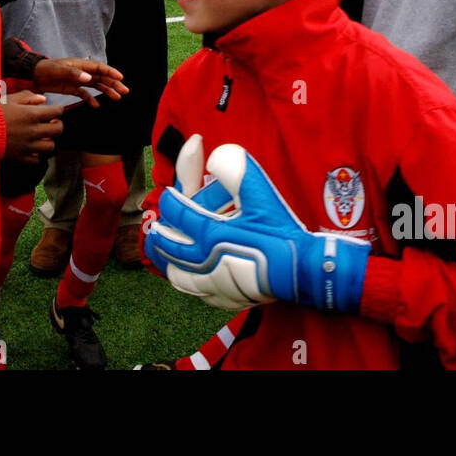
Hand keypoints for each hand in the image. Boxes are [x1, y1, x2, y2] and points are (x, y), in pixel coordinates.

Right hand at [0, 90, 64, 159]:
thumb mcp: (9, 100)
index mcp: (31, 115)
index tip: (56, 110)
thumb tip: (43, 99)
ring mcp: (28, 146)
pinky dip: (37, 154)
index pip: (56, 112)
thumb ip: (28, 97)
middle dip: (58, 125)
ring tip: (43, 137)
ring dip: (49, 141)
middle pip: (58, 130)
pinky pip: (37, 159)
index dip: (58, 110)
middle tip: (52, 123)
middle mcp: (33, 131)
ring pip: (50, 147)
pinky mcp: (21, 157)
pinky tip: (32, 148)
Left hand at [32, 57, 127, 107]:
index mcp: (80, 64)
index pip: (99, 67)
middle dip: (114, 83)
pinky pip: (85, 94)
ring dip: (107, 91)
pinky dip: (91, 99)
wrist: (33, 75)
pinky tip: (96, 105)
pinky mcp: (72, 88)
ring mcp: (77, 80)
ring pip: (96, 85)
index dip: (111, 72)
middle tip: (124, 91)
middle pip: (101, 77)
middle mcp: (81, 72)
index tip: (120, 78)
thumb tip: (88, 78)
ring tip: (117, 97)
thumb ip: (73, 73)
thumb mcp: (58, 70)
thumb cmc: (45, 69)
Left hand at [145, 139, 369, 312]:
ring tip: (165, 253)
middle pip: (170, 249)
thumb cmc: (281, 231)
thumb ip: (235, 169)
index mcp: (210, 234)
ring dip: (168, 262)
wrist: (300, 271)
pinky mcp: (223, 299)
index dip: (170, 201)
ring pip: (177, 275)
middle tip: (155, 227)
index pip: (178, 214)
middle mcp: (205, 262)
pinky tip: (188, 275)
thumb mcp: (260, 194)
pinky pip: (194, 292)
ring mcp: (213, 285)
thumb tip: (214, 156)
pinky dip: (186, 281)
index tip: (169, 194)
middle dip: (160, 235)